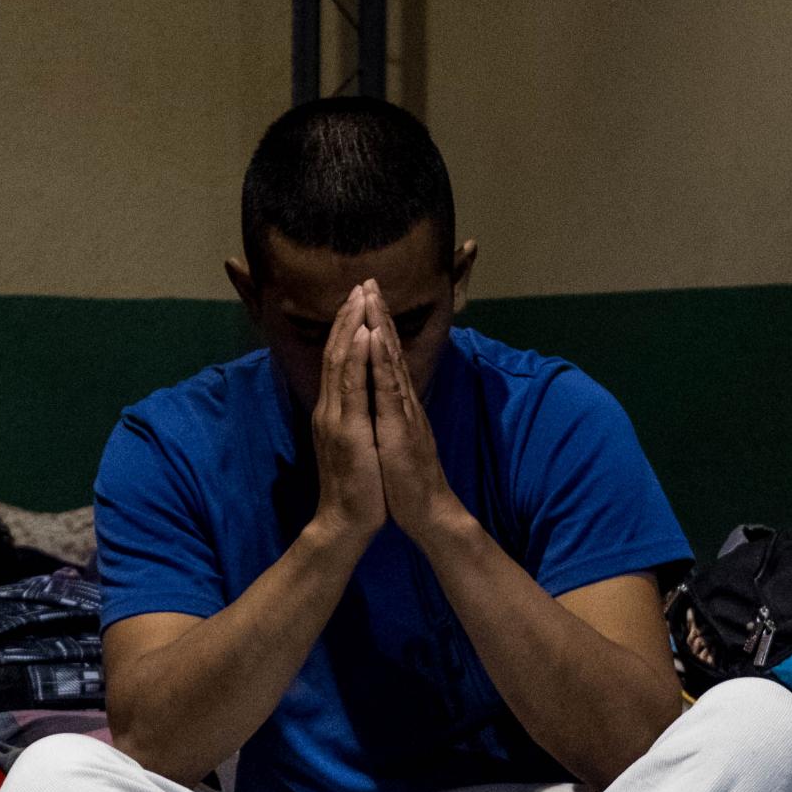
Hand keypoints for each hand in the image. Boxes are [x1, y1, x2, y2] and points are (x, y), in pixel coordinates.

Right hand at [306, 283, 386, 554]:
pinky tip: (364, 335)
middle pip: (337, 352)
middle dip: (348, 317)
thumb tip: (357, 397)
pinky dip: (358, 358)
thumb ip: (352, 416)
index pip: (338, 360)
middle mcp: (329, 408)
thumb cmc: (357, 486)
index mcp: (333, 411)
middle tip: (360, 284)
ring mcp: (336, 418)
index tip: (357, 299)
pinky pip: (352, 387)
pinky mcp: (348, 430)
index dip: (347, 328)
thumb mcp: (354, 443)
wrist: (346, 521)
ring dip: (352, 327)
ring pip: (342, 362)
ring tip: (361, 297)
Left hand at [362, 282, 464, 545]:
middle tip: (368, 281)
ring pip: (389, 361)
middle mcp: (401, 401)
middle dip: (377, 313)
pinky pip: (389, 389)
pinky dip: (381, 362)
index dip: (374, 325)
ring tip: (371, 297)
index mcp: (395, 403)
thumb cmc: (405, 478)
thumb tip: (380, 392)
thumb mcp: (392, 437)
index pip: (382, 355)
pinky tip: (375, 340)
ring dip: (379, 327)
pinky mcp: (400, 427)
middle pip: (387, 349)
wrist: (426, 511)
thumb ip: (388, 412)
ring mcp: (402, 411)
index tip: (365, 296)